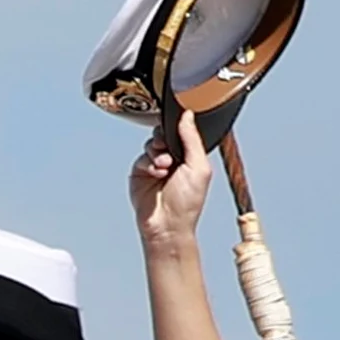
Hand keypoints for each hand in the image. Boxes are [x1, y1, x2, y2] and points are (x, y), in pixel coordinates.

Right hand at [130, 111, 211, 247]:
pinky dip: (149, 163)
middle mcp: (174, 159)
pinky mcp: (140, 172)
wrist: (168, 224)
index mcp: (191, 157)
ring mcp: (156, 165)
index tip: (176, 125)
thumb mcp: (198, 167)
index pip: (182, 132)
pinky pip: (141, 157)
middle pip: (164, 134)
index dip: (178, 128)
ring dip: (158, 152)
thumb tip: (187, 115)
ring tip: (164, 168)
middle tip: (169, 150)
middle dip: (165, 139)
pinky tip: (156, 175)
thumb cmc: (188, 202)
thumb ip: (192, 139)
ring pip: (151, 143)